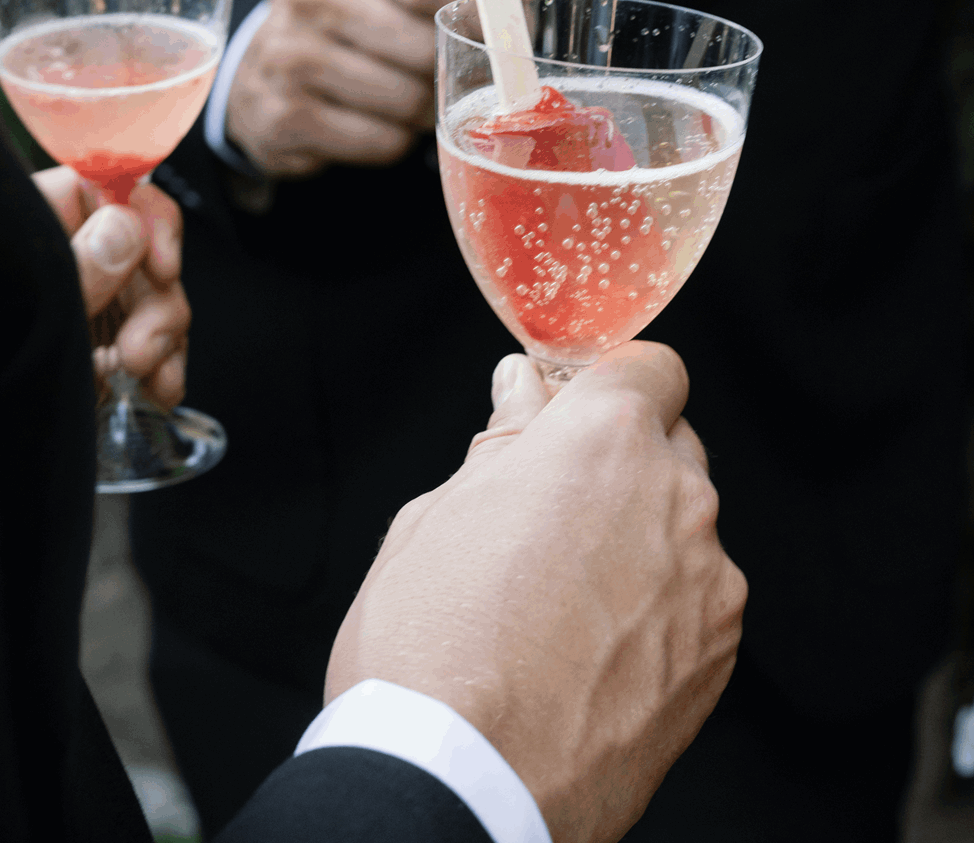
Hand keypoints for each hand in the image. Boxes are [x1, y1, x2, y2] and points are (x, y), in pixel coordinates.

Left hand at [33, 167, 189, 409]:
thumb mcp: (31, 313)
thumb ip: (80, 268)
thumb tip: (125, 225)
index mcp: (38, 224)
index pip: (108, 188)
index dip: (148, 219)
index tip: (163, 265)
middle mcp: (68, 255)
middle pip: (144, 248)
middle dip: (157, 300)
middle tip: (143, 350)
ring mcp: (87, 300)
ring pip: (155, 296)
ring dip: (166, 338)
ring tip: (151, 378)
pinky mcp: (101, 345)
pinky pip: (153, 341)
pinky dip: (163, 366)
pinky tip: (158, 391)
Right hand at [225, 0, 540, 177]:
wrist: (262, 67)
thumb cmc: (351, 18)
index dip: (475, 13)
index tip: (503, 34)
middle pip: (420, 47)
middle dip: (452, 71)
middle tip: (459, 77)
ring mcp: (286, 58)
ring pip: (404, 100)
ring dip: (425, 110)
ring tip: (415, 99)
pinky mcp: (280, 117)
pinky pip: (378, 142)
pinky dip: (393, 141)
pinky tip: (380, 123)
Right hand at [326, 344, 745, 842]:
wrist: (463, 786)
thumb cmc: (432, 648)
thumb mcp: (437, 514)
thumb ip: (504, 442)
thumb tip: (523, 391)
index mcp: (604, 440)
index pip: (650, 367)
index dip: (608, 387)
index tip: (571, 415)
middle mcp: (675, 497)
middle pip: (671, 443)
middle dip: (622, 462)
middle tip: (550, 511)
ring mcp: (709, 581)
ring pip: (684, 527)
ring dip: (641, 539)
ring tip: (563, 600)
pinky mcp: (720, 658)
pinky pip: (698, 600)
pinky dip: (660, 609)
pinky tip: (592, 651)